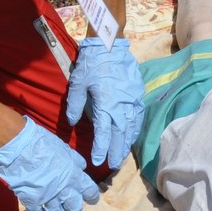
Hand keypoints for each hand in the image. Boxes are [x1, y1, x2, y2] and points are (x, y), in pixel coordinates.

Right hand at [0, 117, 100, 210]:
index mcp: (74, 176)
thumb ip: (75, 161)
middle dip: (73, 206)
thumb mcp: (65, 149)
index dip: (91, 197)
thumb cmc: (43, 143)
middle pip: (75, 208)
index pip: (90, 193)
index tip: (90, 199)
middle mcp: (64, 190)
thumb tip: (82, 167)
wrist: (20, 146)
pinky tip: (37, 209)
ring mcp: (48, 197)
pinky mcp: (32, 201)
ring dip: (56, 210)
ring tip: (52, 205)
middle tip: (69, 203)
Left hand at [64, 37, 144, 166]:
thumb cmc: (92, 64)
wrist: (110, 45)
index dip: (101, 149)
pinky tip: (131, 137)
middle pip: (120, 134)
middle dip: (116, 151)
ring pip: (131, 128)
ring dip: (126, 143)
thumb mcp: (78, 84)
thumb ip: (75, 105)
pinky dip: (134, 130)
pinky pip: (138, 117)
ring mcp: (133, 100)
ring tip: (121, 155)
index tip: (97, 161)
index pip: (103, 132)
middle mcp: (122, 105)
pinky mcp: (138, 95)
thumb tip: (73, 123)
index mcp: (106, 103)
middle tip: (113, 165)